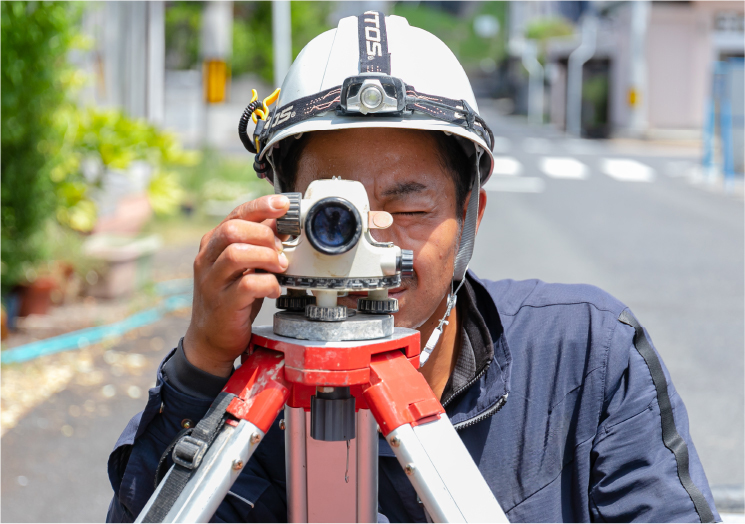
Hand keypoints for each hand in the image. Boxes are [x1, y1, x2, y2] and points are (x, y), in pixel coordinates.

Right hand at [183, 194, 289, 376]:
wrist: (211, 338)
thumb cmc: (232, 297)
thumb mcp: (246, 265)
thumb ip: (260, 243)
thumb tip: (283, 221)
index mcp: (213, 244)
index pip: (236, 214)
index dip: (261, 206)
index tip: (284, 204)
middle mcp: (207, 259)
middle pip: (232, 230)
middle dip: (264, 235)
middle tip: (281, 249)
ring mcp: (212, 282)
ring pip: (236, 254)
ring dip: (266, 258)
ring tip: (280, 268)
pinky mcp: (223, 304)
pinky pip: (247, 285)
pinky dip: (268, 284)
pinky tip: (273, 289)